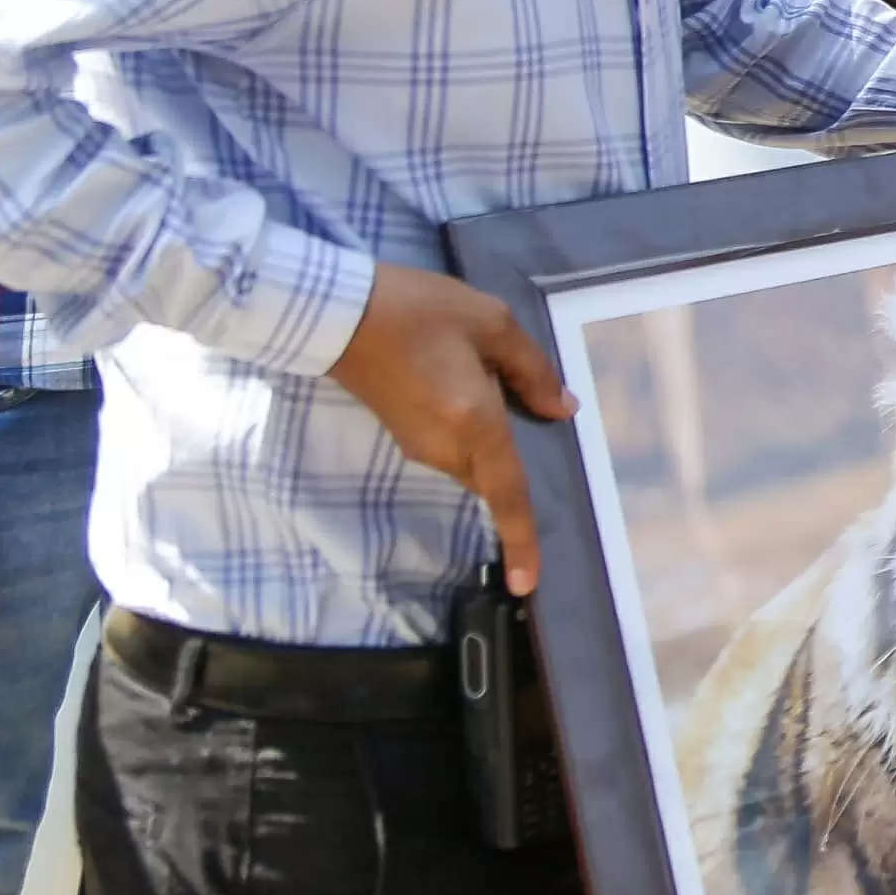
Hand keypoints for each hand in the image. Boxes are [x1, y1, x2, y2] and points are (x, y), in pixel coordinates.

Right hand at [326, 264, 574, 597]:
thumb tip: (561, 409)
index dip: (522, 539)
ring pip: (475, 462)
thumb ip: (531, 370)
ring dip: (494, 441)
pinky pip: (454, 447)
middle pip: (495, 476)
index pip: (507, 493)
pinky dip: (475, 431)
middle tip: (535, 413)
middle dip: (516, 463)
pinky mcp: (403, 434)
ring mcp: (418, 445)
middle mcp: (444, 447)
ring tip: (499, 382)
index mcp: (472, 424)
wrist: (334, 314)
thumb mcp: (489, 323)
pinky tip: (475, 386)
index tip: (527, 583)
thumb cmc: (416, 311)